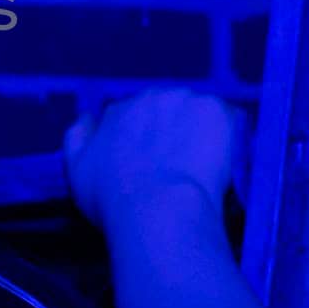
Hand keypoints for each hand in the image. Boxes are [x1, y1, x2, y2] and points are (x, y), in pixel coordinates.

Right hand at [61, 87, 236, 233]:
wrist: (158, 210)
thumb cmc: (114, 199)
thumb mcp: (77, 170)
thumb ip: (77, 138)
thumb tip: (87, 117)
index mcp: (117, 111)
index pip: (134, 116)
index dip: (146, 139)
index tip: (154, 162)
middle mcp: (148, 97)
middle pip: (167, 108)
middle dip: (174, 130)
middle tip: (181, 167)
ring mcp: (184, 100)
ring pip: (199, 112)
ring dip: (202, 131)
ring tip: (205, 166)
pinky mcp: (215, 110)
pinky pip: (230, 118)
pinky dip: (231, 135)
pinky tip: (225, 161)